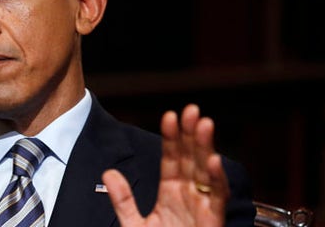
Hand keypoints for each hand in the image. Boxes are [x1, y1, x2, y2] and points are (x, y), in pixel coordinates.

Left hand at [102, 104, 229, 226]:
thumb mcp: (134, 224)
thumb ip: (122, 199)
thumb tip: (108, 173)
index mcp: (171, 193)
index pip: (172, 159)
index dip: (171, 138)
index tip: (169, 116)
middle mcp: (189, 195)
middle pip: (191, 159)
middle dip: (191, 134)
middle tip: (191, 109)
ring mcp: (202, 206)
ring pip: (206, 172)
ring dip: (205, 148)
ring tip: (203, 124)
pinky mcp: (212, 220)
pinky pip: (216, 197)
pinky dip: (216, 179)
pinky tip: (212, 161)